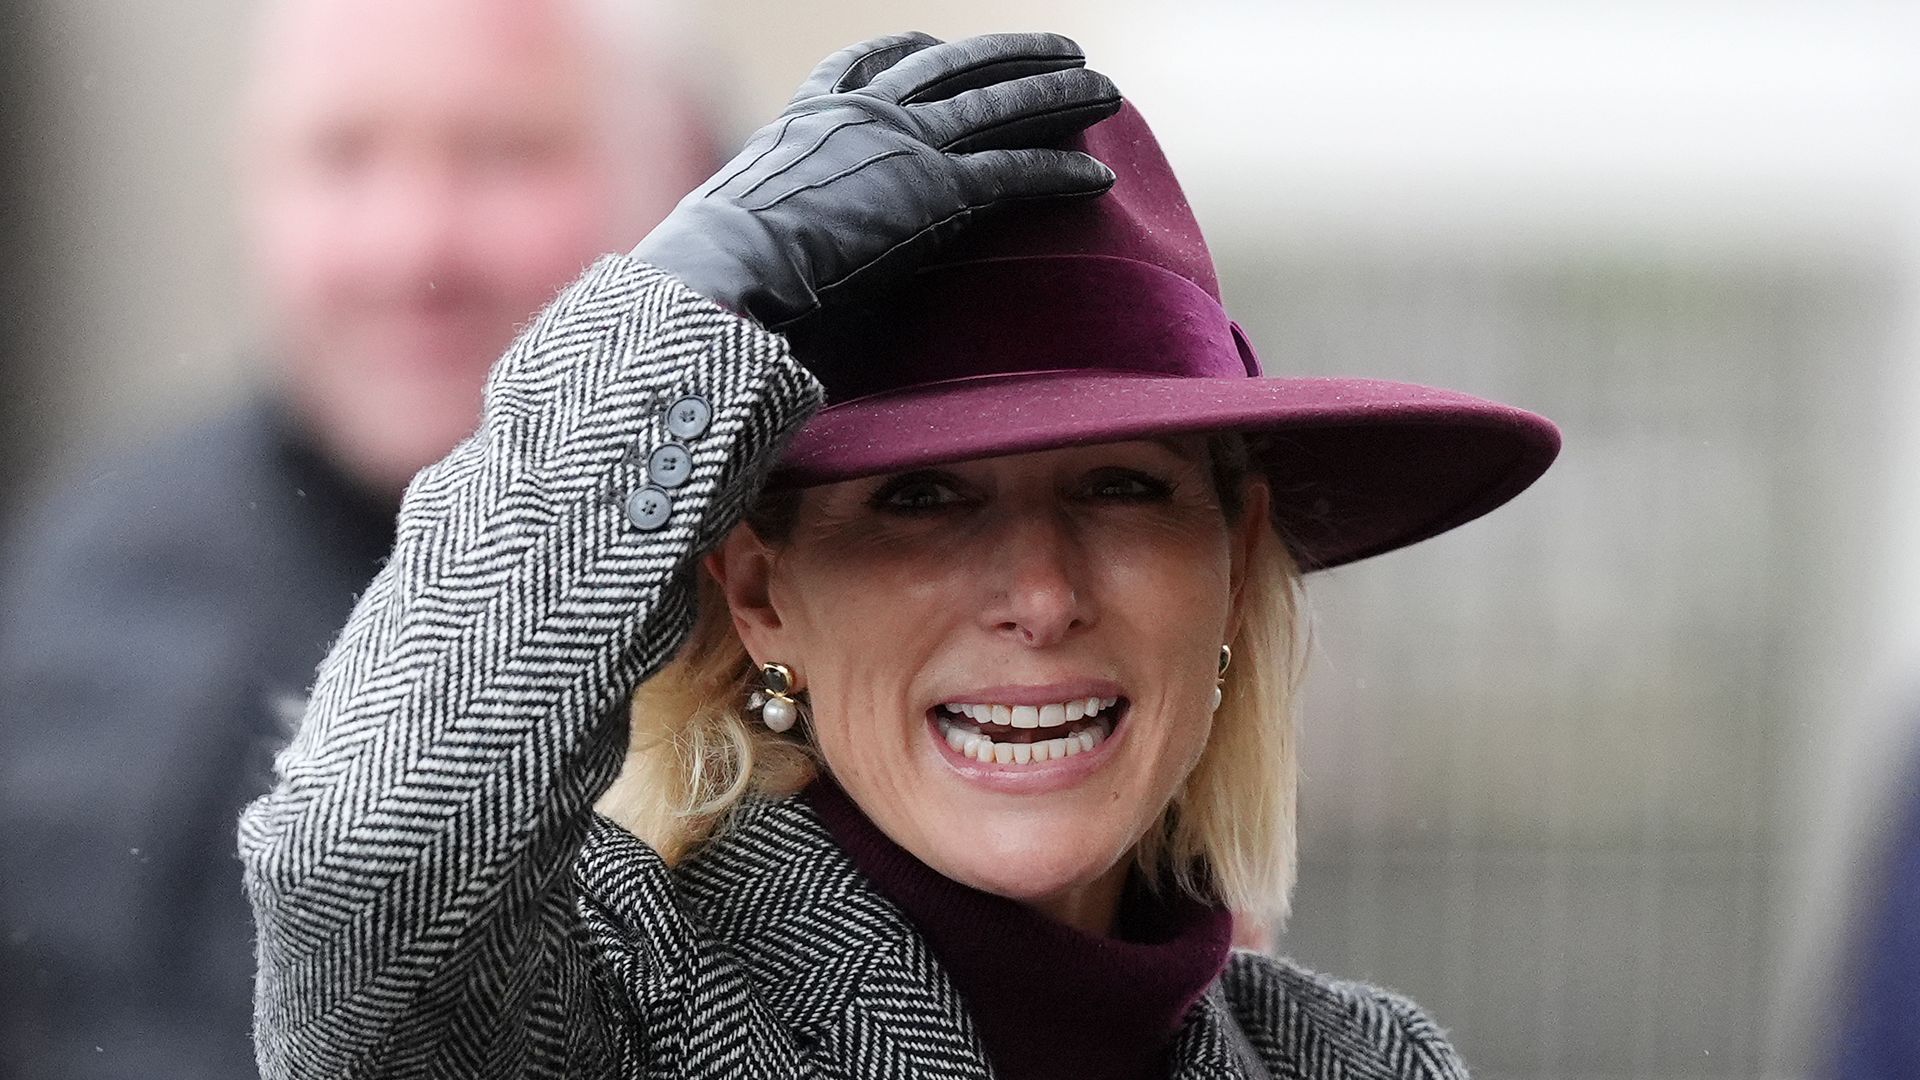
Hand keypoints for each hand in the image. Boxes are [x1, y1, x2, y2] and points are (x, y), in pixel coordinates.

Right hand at [633, 31, 1120, 330]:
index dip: (908, 50)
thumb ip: (763, 228)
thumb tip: (740, 270)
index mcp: (808, 119)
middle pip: (954, 69)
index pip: (865, 63)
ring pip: (999, 106)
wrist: (724, 267)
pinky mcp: (936, 191)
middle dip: (1013, 56)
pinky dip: (1061, 171)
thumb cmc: (714, 270)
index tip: (933, 44)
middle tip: (1062, 50)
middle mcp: (861, 115)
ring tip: (1106, 90)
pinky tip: (1100, 176)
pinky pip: (1015, 173)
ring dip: (1060, 94)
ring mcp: (902, 146)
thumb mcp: (734, 228)